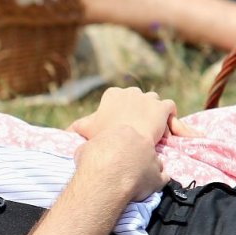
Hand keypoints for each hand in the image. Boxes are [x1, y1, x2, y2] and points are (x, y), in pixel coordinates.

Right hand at [67, 87, 200, 143]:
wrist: (124, 143)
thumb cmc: (103, 136)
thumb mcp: (85, 129)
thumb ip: (76, 128)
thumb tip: (65, 132)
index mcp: (112, 94)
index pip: (120, 98)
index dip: (122, 111)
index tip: (121, 125)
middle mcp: (131, 91)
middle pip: (138, 98)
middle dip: (138, 110)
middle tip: (136, 130)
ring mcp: (148, 98)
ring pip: (154, 102)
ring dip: (154, 113)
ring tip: (152, 130)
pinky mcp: (162, 107)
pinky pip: (169, 108)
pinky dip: (170, 117)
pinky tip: (167, 128)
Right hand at [74, 125, 170, 201]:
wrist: (103, 180)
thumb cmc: (91, 162)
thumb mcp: (84, 148)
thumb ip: (95, 146)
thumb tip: (91, 150)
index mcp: (125, 131)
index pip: (127, 137)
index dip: (121, 147)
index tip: (115, 155)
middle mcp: (143, 141)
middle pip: (142, 147)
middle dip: (135, 156)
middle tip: (124, 167)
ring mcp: (153, 159)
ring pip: (154, 162)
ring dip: (146, 169)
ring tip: (133, 179)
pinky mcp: (158, 177)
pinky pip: (162, 178)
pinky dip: (155, 182)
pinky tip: (144, 187)